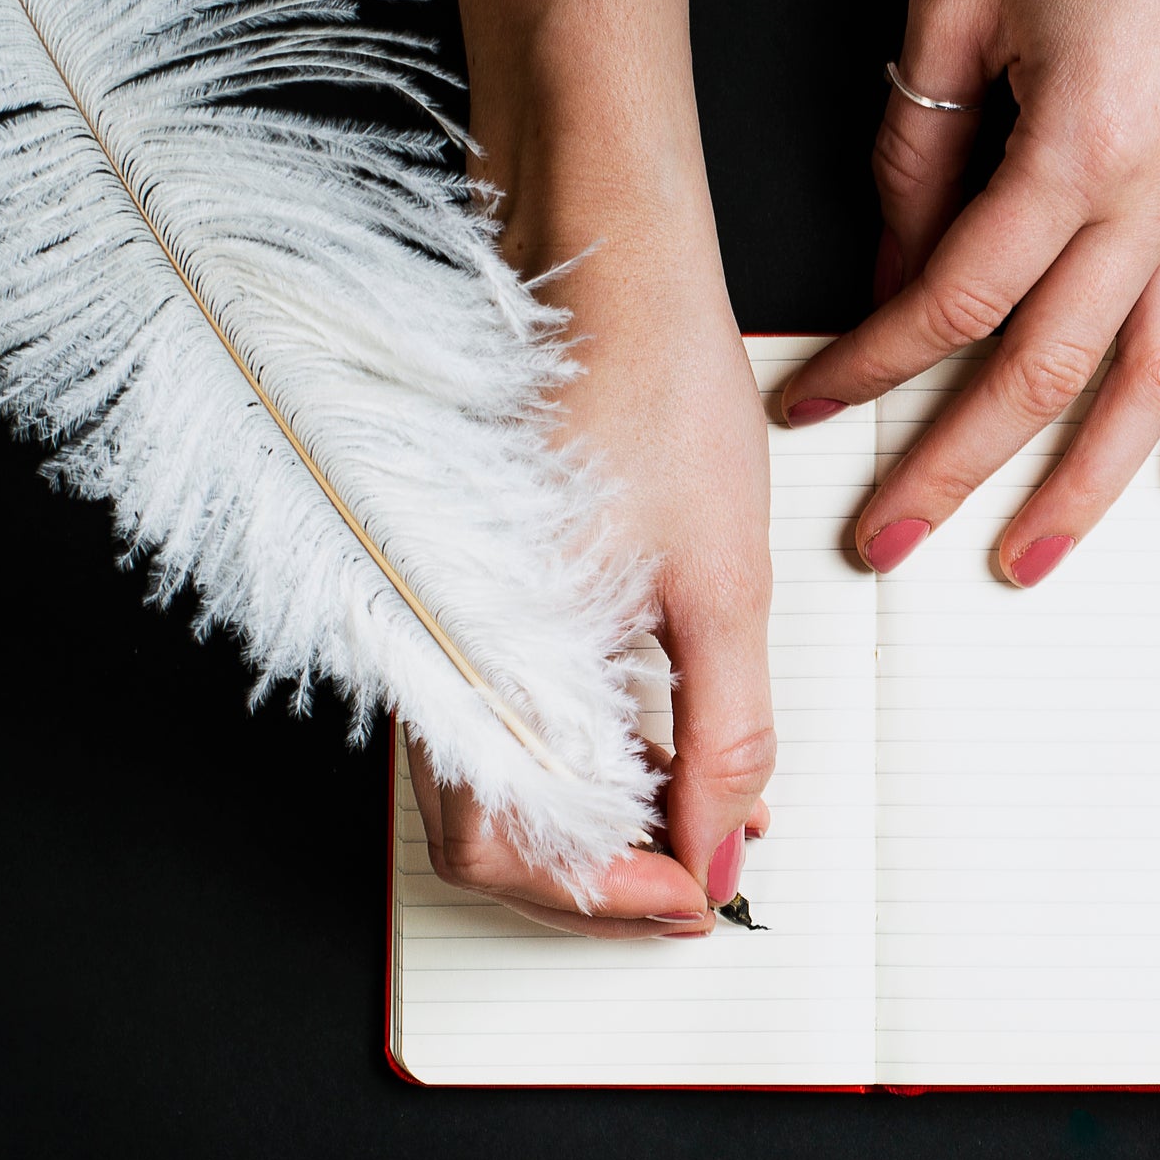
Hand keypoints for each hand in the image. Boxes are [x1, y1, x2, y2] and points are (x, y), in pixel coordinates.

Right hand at [411, 170, 774, 934]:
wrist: (601, 259)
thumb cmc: (653, 387)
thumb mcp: (721, 584)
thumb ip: (722, 735)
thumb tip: (724, 848)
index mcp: (483, 662)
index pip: (511, 853)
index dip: (611, 900)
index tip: (704, 895)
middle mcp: (436, 653)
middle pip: (486, 835)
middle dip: (596, 877)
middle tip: (700, 875)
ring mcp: (440, 621)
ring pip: (490, 778)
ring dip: (588, 817)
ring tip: (692, 808)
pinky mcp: (462, 590)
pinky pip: (495, 711)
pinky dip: (572, 750)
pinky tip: (651, 733)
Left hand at [772, 0, 1159, 580]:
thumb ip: (917, 138)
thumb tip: (892, 259)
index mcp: (1073, 144)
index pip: (949, 301)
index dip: (869, 368)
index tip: (807, 411)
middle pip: (1049, 372)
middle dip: (960, 469)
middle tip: (891, 542)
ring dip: (1093, 482)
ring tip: (1033, 556)